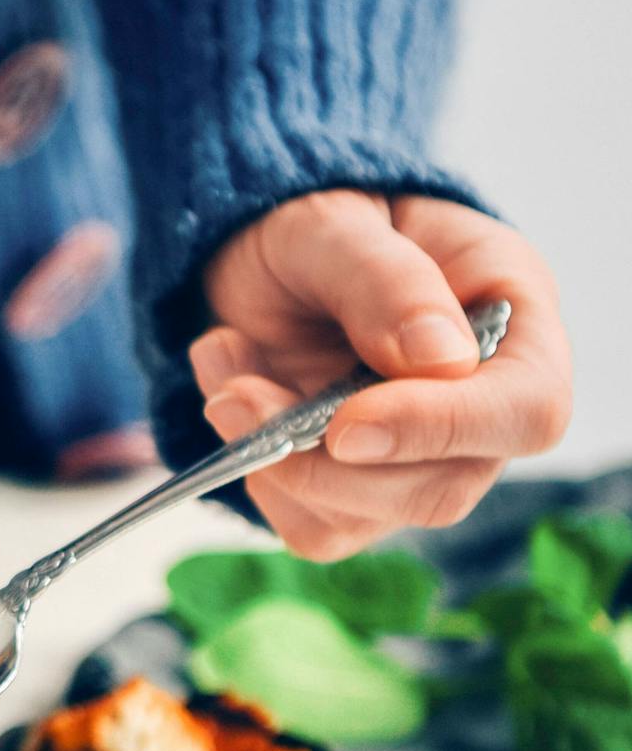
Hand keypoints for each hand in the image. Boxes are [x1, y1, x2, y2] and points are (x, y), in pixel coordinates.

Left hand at [192, 190, 570, 559]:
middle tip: (237, 393)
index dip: (442, 430)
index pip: (525, 410)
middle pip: (442, 487)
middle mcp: (480, 401)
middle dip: (323, 462)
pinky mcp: (354, 488)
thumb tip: (442, 359)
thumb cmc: (313, 224)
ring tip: (224, 368)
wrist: (257, 249)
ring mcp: (418, 455)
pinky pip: (312, 526)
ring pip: (365, 519)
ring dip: (273, 463)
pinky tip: (230, 393)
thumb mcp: (333, 224)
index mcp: (513, 320)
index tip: (345, 425)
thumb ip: (385, 281)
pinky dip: (254, 473)